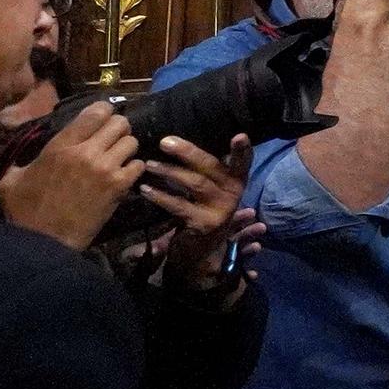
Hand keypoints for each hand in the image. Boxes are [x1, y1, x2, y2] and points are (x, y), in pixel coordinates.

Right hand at [0, 102, 142, 250]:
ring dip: (126, 149)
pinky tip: (123, 176)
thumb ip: (18, 160)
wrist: (42, 242)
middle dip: (118, 129)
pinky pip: (138, 166)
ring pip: (132, 142)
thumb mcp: (11, 180)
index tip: (102, 118)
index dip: (104, 111)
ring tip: (118, 158)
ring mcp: (105, 168)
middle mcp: (87, 152)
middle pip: (120, 123)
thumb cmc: (25, 211)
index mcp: (61, 145)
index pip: (96, 111)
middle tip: (111, 140)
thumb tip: (16, 148)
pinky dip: (134, 169)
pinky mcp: (118, 186)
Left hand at [139, 134, 262, 297]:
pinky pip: (179, 205)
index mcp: (237, 182)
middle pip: (211, 167)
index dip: (243, 150)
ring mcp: (220, 210)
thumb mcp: (211, 191)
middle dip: (188, 152)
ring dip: (169, 172)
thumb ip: (206, 171)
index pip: (243, 162)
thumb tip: (180, 143)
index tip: (239, 136)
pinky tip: (145, 190)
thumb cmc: (203, 212)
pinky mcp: (203, 224)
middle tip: (164, 142)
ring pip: (194, 183)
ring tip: (149, 165)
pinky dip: (160, 196)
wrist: (201, 252)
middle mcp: (234, 194)